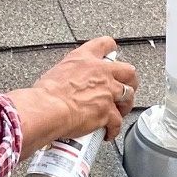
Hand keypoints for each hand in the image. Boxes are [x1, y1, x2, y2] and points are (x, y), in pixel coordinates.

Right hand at [9, 39, 139, 155]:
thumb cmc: (45, 92)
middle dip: (130, 81)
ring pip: (128, 96)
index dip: (111, 50)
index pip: (105, 44)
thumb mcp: (58, 71)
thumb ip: (72, 73)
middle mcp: (101, 72)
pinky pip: (117, 122)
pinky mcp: (108, 111)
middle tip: (125, 88)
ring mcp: (107, 92)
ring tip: (118, 112)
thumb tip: (70, 84)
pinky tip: (108, 132)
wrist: (47, 108)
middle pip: (128, 71)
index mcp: (85, 59)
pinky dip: (113, 129)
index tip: (111, 56)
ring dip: (125, 105)